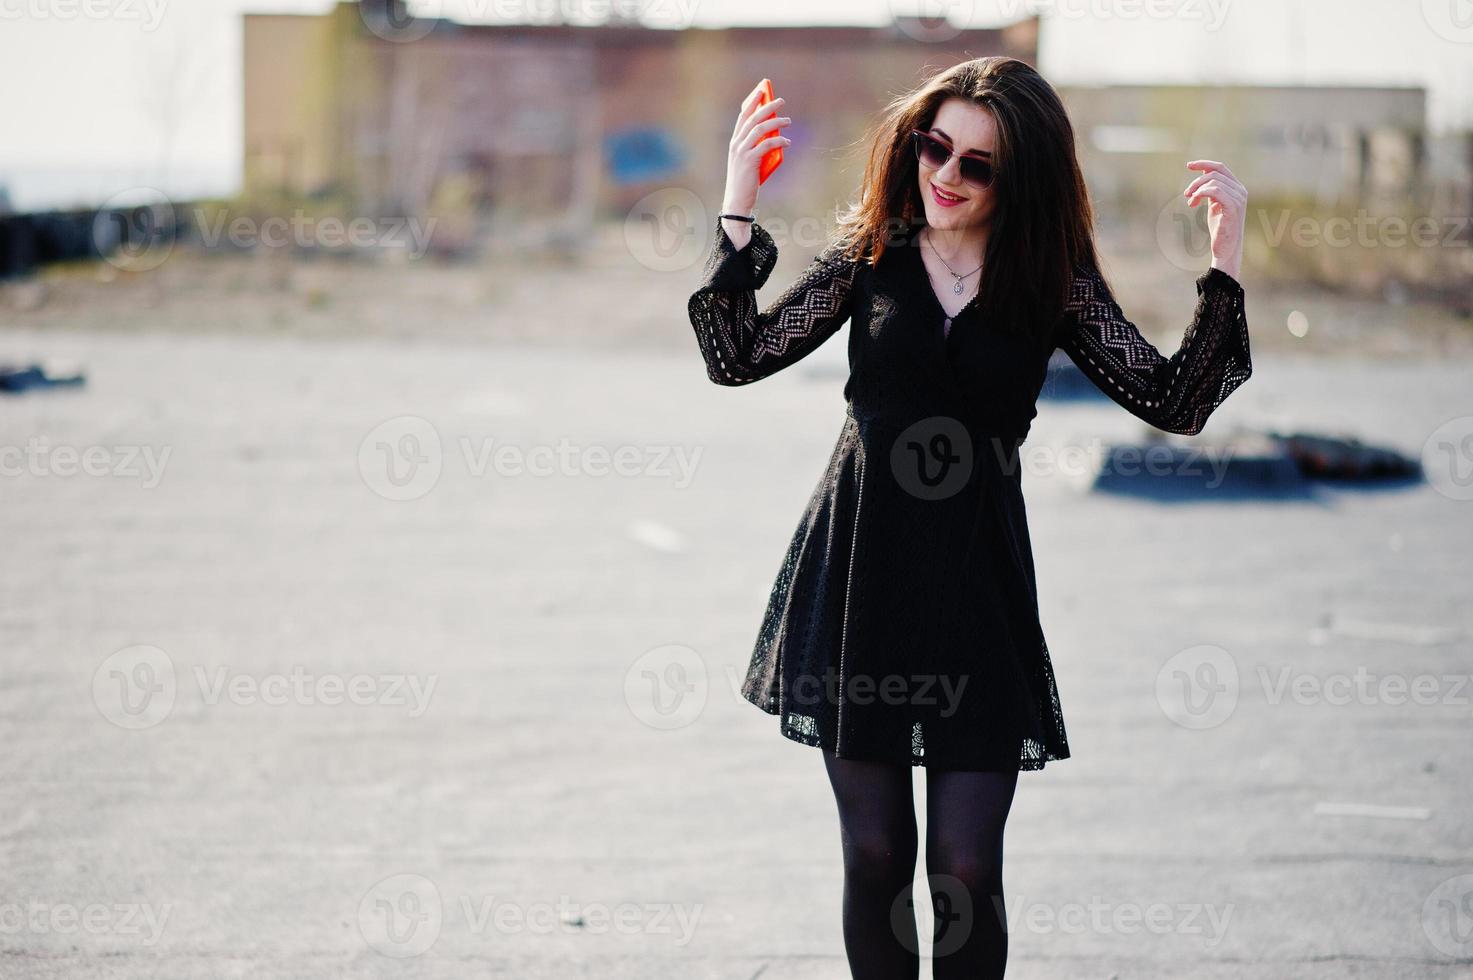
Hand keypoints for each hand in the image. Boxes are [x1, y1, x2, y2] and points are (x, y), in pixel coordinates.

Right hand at [722, 83, 791, 215]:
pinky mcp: (749, 161)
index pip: (743, 115)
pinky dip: (778, 141)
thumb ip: (759, 146)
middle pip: (752, 118)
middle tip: (781, 101)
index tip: (762, 90)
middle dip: (767, 106)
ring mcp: (741, 151)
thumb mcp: (751, 160)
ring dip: (776, 122)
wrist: (737, 200)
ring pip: (759, 129)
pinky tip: (787, 142)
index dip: (752, 101)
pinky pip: (766, 145)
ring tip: (788, 121)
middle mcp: (736, 143)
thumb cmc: (746, 181)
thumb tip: (775, 134)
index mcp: (735, 141)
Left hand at [1183, 160, 1246, 280]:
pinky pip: (1216, 191)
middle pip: (1215, 174)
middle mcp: (1240, 190)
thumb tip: (1202, 176)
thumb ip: (1211, 191)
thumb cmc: (1219, 228)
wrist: (1225, 248)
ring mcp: (1238, 198)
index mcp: (1236, 188)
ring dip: (1197, 189)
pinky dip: (1202, 193)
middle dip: (1196, 181)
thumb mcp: (1214, 205)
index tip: (1188, 165)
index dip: (1204, 164)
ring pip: (1213, 181)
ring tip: (1191, 201)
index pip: (1221, 168)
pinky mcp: (1233, 207)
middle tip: (1186, 194)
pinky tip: (1194, 202)